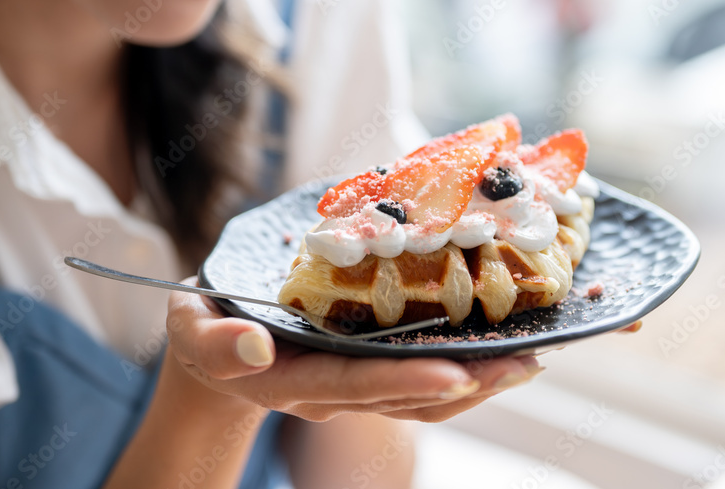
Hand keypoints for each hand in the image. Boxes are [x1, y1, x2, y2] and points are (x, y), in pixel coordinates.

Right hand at [166, 278, 542, 422]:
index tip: (459, 372)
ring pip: (423, 395)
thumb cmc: (205, 331)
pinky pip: (421, 381)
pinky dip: (465, 370)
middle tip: (525, 361)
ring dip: (479, 380)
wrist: (217, 354)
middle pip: (406, 394)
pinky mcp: (368, 374)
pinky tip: (499, 350)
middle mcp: (331, 393)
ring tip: (530, 358)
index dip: (406, 380)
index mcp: (292, 380)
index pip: (355, 383)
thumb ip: (217, 342)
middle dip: (468, 381)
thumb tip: (256, 346)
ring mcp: (353, 388)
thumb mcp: (194, 330)